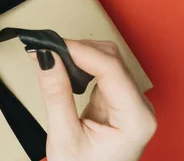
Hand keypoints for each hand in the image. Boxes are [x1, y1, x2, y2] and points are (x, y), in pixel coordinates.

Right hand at [28, 40, 156, 160]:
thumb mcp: (64, 137)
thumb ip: (56, 94)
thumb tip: (47, 57)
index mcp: (135, 119)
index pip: (111, 68)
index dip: (79, 51)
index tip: (50, 45)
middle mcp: (139, 107)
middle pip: (111, 58)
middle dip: (77, 49)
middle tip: (44, 50)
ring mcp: (130, 102)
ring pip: (107, 59)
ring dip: (78, 53)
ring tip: (50, 58)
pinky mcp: (117, 100)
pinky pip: (101, 70)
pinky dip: (80, 63)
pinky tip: (62, 67)